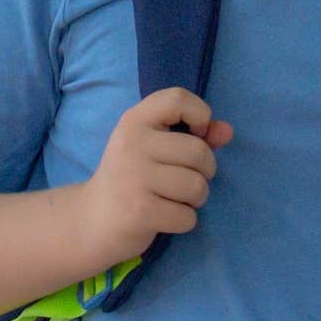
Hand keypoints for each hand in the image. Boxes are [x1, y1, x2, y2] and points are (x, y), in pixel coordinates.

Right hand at [76, 88, 233, 267]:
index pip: (178, 99)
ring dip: (195, 199)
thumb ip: (195, 135)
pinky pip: (187, 217)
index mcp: (134, 121)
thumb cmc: (132, 178)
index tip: (195, 135)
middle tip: (186, 179)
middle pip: (199, 151)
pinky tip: (164, 217)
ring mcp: (133, 178)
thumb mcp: (156, 148)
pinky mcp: (139, 211)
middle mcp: (132, 144)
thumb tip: (227, 131)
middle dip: (205, 171)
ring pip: (197, 186)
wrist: (92, 220)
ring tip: (175, 199)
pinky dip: (184, 221)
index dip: (200, 115)